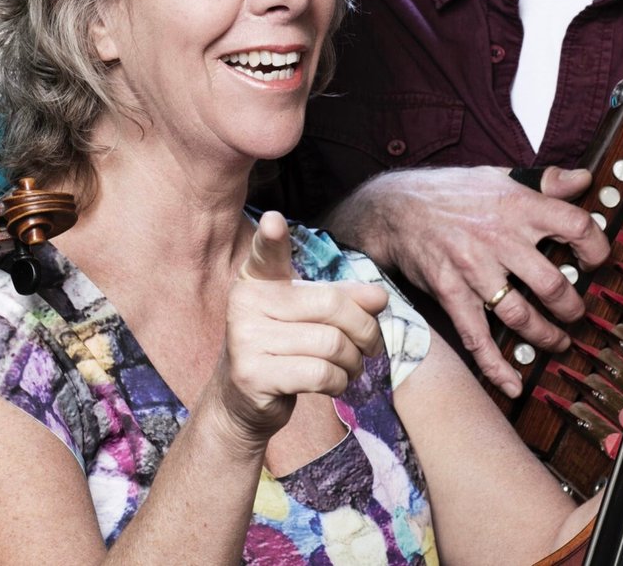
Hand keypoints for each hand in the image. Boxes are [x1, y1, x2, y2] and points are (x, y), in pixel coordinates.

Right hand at [211, 211, 387, 447]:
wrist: (243, 400)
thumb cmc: (284, 347)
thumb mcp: (311, 314)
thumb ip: (344, 298)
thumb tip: (379, 297)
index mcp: (258, 279)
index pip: (267, 253)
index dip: (272, 237)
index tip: (274, 221)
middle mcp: (246, 302)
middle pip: (331, 305)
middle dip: (365, 330)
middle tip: (371, 346)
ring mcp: (245, 339)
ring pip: (331, 344)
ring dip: (353, 362)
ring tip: (350, 367)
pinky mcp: (253, 374)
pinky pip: (320, 373)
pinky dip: (339, 382)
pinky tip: (333, 383)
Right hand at [323, 165, 607, 397]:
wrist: (393, 207)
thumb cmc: (449, 192)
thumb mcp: (498, 176)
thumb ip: (544, 181)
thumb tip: (583, 179)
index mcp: (517, 205)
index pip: (575, 225)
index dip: (596, 248)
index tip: (597, 262)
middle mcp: (499, 238)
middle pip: (551, 283)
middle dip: (572, 307)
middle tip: (577, 314)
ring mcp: (474, 269)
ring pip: (520, 315)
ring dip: (545, 336)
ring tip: (557, 341)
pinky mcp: (451, 293)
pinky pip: (477, 338)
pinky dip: (497, 366)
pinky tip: (513, 384)